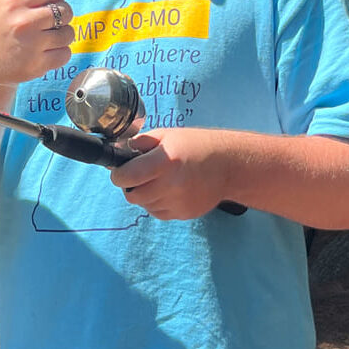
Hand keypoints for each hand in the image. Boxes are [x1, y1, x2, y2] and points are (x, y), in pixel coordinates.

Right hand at [0, 0, 74, 84]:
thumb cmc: (1, 23)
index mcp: (15, 0)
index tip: (42, 4)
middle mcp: (22, 22)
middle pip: (66, 10)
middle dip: (60, 17)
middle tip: (44, 23)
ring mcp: (31, 45)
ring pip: (69, 34)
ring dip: (61, 37)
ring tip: (42, 39)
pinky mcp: (38, 65)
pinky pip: (66, 54)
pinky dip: (59, 54)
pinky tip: (43, 53)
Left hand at [109, 127, 235, 219]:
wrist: (229, 165)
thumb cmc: (197, 145)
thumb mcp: (168, 135)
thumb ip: (142, 142)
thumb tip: (120, 150)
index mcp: (165, 162)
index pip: (127, 177)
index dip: (119, 175)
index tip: (120, 171)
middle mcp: (171, 185)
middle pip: (133, 196)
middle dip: (131, 186)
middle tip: (140, 175)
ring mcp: (178, 202)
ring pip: (145, 206)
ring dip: (145, 195)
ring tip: (159, 181)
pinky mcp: (184, 214)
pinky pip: (158, 213)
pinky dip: (157, 203)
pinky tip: (169, 190)